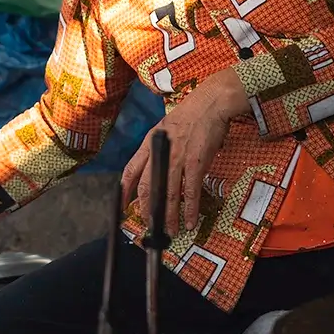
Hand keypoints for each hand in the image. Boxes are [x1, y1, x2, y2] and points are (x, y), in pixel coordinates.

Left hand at [122, 69, 248, 235]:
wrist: (211, 103)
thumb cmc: (192, 114)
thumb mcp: (166, 127)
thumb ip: (158, 147)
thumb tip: (155, 166)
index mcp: (150, 142)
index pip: (130, 170)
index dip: (124, 191)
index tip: (121, 206)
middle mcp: (160, 152)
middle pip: (147, 187)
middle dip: (147, 210)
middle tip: (150, 225)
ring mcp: (178, 158)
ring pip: (168, 194)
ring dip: (168, 216)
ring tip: (169, 231)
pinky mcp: (196, 163)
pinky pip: (191, 192)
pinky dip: (189, 209)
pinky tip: (189, 221)